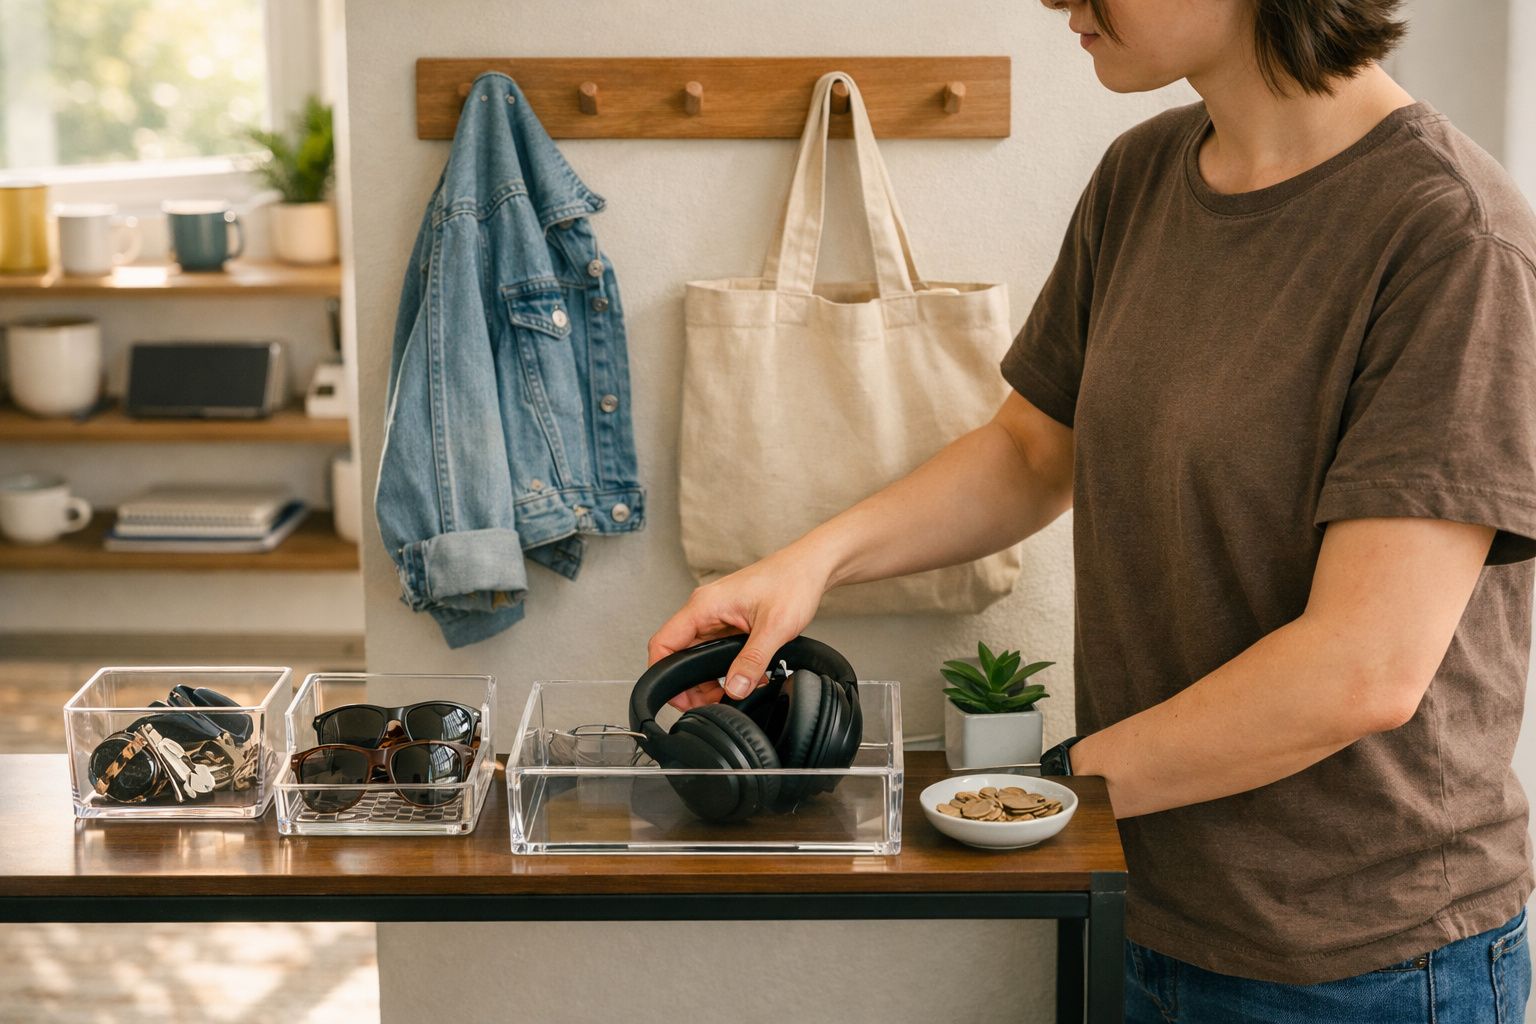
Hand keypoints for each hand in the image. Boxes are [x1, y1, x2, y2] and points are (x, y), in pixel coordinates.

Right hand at [648, 547, 832, 709]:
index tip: (676, 696)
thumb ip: (752, 661)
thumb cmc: (792, 581)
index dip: (663, 674)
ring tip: (731, 692)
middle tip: (710, 702)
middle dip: (691, 683)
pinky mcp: (730, 621)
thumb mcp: (774, 627)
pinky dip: (725, 667)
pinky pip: (716, 650)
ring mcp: (717, 615)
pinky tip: (745, 677)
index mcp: (704, 605)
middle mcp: (705, 609)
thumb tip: (735, 688)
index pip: (663, 643)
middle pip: (679, 654)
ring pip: (699, 655)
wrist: (811, 567)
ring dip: (710, 677)